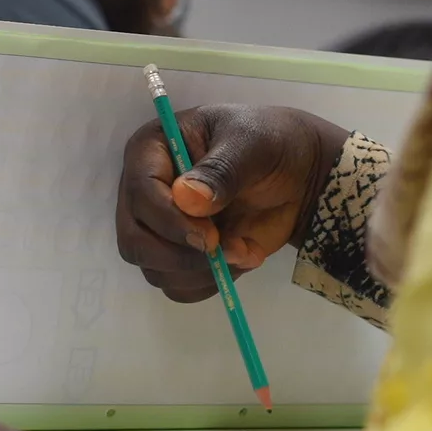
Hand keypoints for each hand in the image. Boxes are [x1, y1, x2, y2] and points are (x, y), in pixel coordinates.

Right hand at [117, 104, 348, 301]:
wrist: (297, 176)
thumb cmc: (270, 145)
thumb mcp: (252, 143)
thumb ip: (221, 170)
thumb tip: (188, 199)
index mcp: (151, 150)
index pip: (139, 193)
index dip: (168, 221)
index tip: (209, 237)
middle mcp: (144, 192)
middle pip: (134, 240)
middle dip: (179, 256)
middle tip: (224, 251)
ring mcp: (159, 228)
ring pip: (154, 269)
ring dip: (201, 272)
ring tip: (243, 251)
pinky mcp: (178, 255)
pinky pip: (177, 286)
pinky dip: (209, 283)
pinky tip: (238, 260)